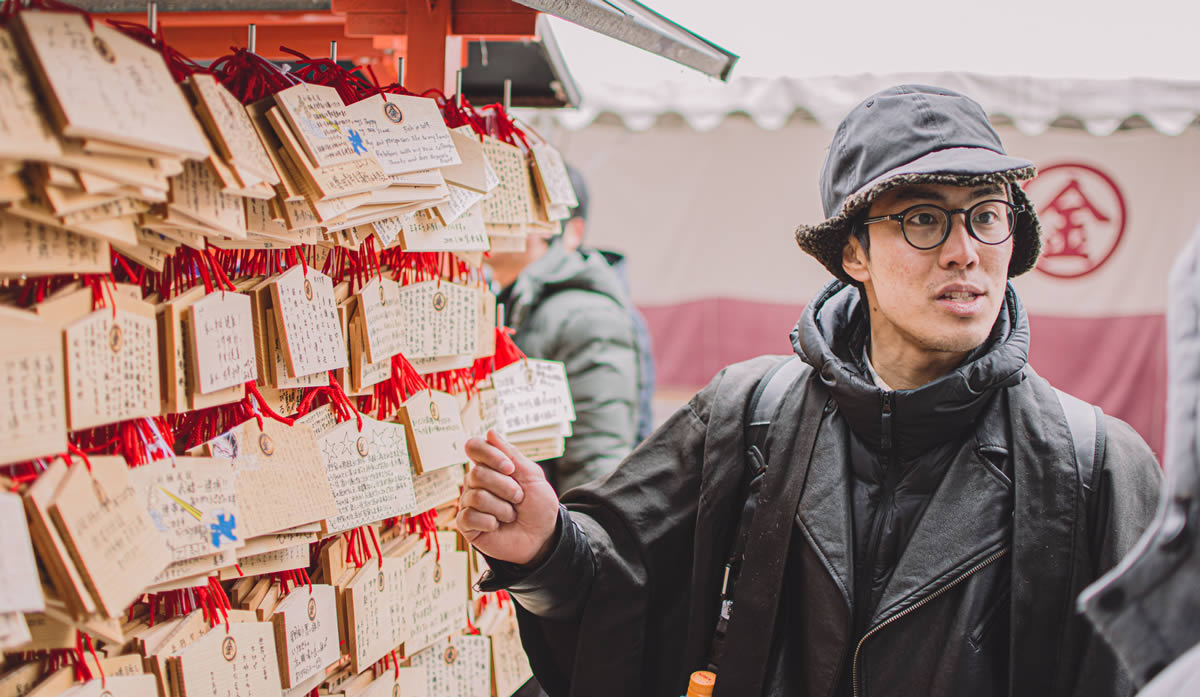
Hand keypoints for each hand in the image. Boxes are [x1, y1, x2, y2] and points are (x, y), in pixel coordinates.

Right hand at [457, 430, 559, 565]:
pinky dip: (490, 522)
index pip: (474, 447)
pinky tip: (497, 526)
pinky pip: (469, 516)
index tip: (510, 468)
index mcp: (490, 466)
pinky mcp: (466, 524)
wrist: (542, 537)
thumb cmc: (538, 505)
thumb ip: (511, 454)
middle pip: (477, 473)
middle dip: (505, 488)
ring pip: (476, 496)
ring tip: (511, 515)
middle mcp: (476, 482)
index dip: (490, 455)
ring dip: (502, 508)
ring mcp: (469, 502)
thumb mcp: (531, 476)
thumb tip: (490, 432)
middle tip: (518, 498)